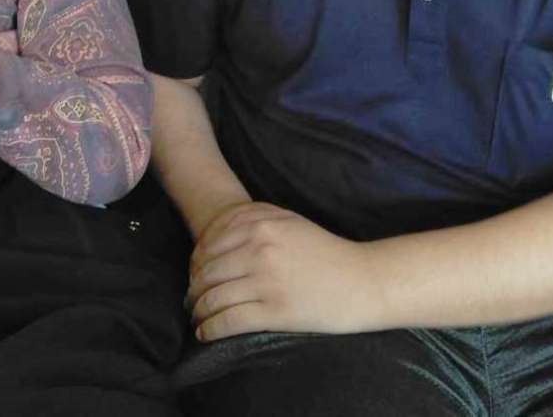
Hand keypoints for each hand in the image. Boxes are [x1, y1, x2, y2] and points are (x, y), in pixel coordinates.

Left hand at [187, 202, 381, 341]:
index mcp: (260, 226)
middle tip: (191, 299)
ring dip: (198, 311)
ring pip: (213, 298)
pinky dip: (210, 329)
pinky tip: (205, 333)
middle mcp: (259, 251)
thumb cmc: (327, 252)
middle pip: (207, 273)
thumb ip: (255, 219)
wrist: (362, 281)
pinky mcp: (274, 311)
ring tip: (196, 317)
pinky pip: (228, 320)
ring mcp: (265, 281)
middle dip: (194, 289)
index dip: (194, 264)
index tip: (194, 275)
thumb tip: (215, 231)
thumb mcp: (290, 222)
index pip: (208, 245)